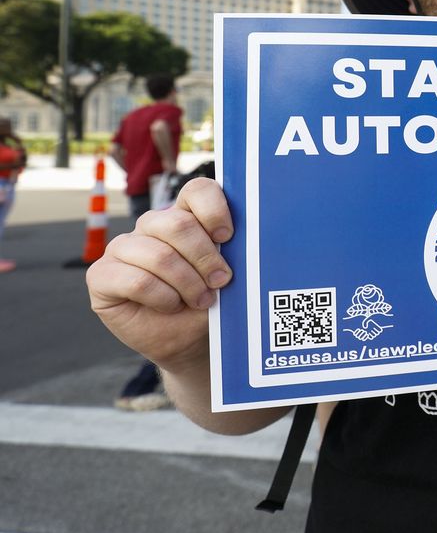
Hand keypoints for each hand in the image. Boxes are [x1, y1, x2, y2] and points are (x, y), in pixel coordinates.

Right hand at [86, 177, 232, 372]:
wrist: (188, 341)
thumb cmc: (209, 302)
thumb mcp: (228, 275)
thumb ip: (229, 251)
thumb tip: (239, 239)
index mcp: (184, 216)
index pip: (197, 190)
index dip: (214, 210)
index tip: (228, 236)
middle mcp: (151, 226)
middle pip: (178, 224)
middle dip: (205, 258)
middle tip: (220, 282)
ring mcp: (122, 248)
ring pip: (159, 255)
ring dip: (187, 284)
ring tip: (200, 299)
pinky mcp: (101, 274)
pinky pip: (137, 280)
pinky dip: (163, 298)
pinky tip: (170, 305)